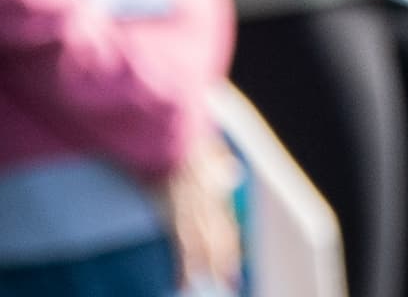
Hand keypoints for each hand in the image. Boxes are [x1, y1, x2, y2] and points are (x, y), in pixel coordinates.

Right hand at [153, 129, 242, 289]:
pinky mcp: (176, 212)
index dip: (228, 241)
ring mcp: (194, 207)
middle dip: (224, 260)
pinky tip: (182, 284)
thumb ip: (219, 160)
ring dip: (207, 270)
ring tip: (208, 286)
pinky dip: (184, 268)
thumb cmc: (184, 132)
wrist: (173, 127)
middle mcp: (209, 199)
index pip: (224, 220)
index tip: (232, 257)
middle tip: (228, 281)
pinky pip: (183, 247)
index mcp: (214, 184)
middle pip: (219, 237)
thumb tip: (235, 170)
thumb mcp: (208, 145)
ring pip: (203, 247)